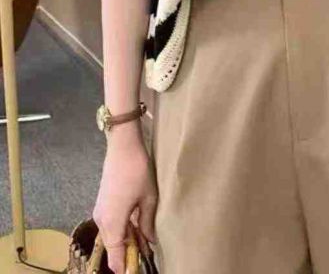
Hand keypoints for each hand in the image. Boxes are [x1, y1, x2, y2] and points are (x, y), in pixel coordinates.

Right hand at [92, 122, 157, 273]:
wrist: (122, 147)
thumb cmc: (137, 171)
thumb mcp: (148, 198)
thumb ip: (147, 222)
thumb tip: (150, 240)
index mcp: (112, 223)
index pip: (115, 256)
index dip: (125, 267)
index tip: (134, 272)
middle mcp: (102, 221)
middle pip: (112, 247)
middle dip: (127, 255)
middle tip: (145, 256)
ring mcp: (100, 212)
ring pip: (112, 236)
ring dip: (126, 241)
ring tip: (145, 243)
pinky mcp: (103, 204)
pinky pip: (111, 225)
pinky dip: (122, 230)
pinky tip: (137, 227)